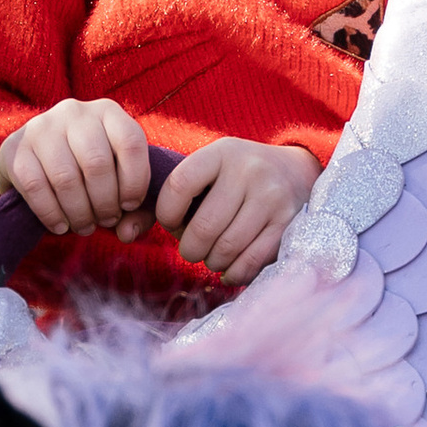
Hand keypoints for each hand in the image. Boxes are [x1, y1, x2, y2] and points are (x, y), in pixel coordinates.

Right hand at [0, 98, 152, 237]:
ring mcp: (41, 127)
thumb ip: (136, 208)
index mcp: (107, 111)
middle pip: (97, 163)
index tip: (129, 206)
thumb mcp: (117, 179)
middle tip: (105, 221)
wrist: (33, 161)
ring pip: (66, 178)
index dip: (135, 181)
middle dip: (105, 203)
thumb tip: (128, 233)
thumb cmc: (86, 172)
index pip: (131, 142)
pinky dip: (51, 214)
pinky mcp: (15, 148)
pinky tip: (60, 226)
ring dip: (79, 213)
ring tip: (84, 227)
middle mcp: (74, 111)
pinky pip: (36, 187)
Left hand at [156, 139, 318, 286]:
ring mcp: (272, 198)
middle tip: (194, 249)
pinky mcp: (288, 224)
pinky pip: (250, 262)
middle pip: (203, 228)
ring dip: (213, 262)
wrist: (299, 172)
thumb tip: (128, 230)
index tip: (172, 224)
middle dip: (190, 248)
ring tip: (214, 256)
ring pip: (225, 249)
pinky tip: (231, 268)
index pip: (178, 186)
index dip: (167, 215)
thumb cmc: (240, 177)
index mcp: (222, 153)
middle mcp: (249, 171)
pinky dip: (234, 273)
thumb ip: (178, 191)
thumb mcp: (214, 167)